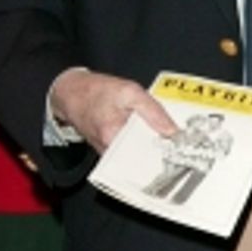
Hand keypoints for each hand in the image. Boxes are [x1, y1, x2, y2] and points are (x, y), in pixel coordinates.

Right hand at [50, 68, 176, 153]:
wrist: (72, 93)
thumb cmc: (97, 91)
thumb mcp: (129, 92)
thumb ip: (153, 111)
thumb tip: (173, 132)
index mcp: (113, 138)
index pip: (147, 156)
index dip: (165, 152)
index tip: (179, 147)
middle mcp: (110, 152)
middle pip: (144, 159)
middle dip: (161, 152)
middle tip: (175, 144)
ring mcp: (109, 155)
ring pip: (139, 157)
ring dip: (152, 150)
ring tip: (164, 141)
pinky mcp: (110, 153)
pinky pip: (132, 154)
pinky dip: (142, 146)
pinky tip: (149, 138)